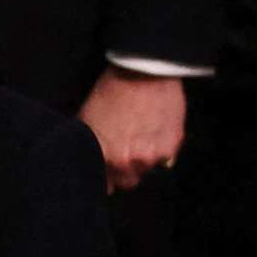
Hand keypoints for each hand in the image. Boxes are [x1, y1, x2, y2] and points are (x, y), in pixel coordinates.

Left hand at [77, 66, 187, 192]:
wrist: (142, 69)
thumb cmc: (111, 91)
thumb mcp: (87, 118)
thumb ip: (86, 147)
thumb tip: (86, 166)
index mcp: (104, 158)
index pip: (105, 186)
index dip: (107, 177)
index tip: (109, 167)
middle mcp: (127, 163)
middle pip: (128, 182)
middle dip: (126, 169)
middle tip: (127, 146)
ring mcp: (151, 157)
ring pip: (147, 170)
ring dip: (145, 157)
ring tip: (142, 133)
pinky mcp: (171, 147)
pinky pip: (166, 158)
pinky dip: (162, 147)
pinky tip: (155, 128)